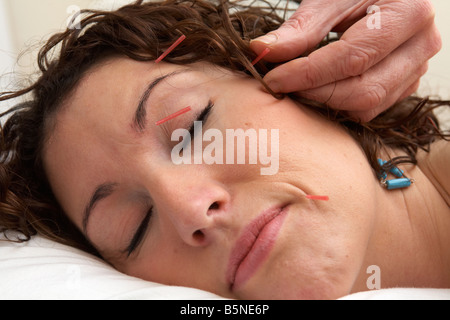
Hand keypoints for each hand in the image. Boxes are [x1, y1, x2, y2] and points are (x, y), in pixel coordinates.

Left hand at [250, 0, 441, 121]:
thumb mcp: (329, 0)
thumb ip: (299, 29)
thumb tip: (262, 50)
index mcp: (409, 14)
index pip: (352, 58)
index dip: (307, 74)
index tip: (273, 79)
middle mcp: (421, 45)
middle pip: (363, 90)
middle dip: (315, 94)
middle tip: (282, 86)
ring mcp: (416, 68)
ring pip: (368, 106)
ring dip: (326, 103)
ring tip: (298, 87)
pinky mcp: (406, 83)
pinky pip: (371, 108)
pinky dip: (340, 105)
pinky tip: (320, 90)